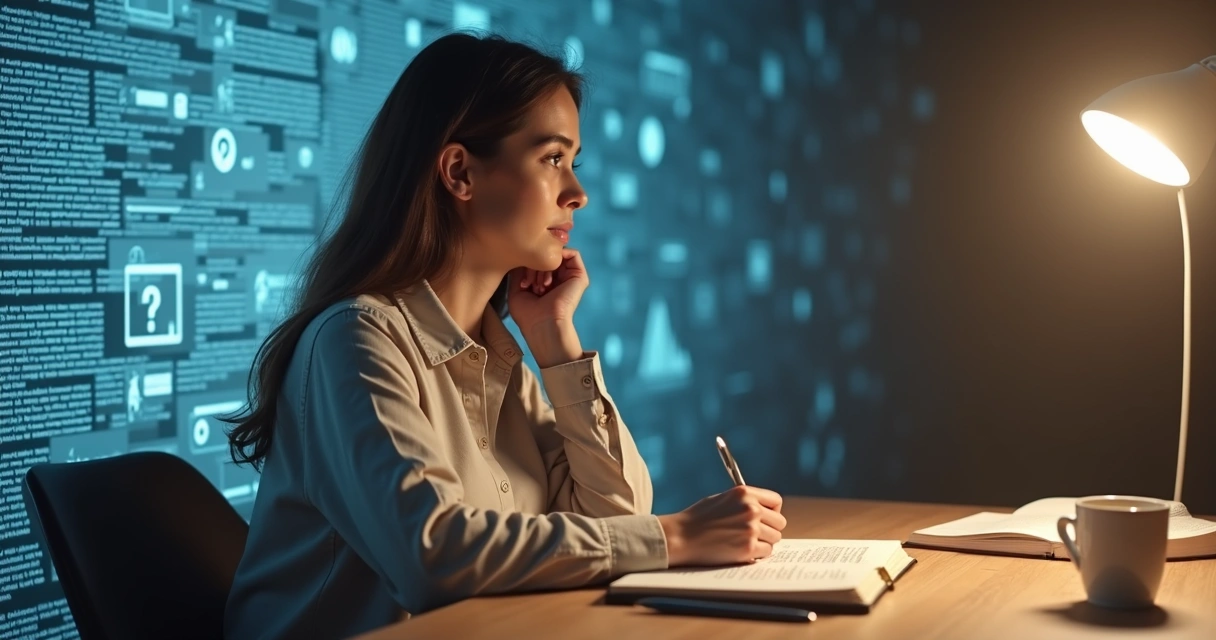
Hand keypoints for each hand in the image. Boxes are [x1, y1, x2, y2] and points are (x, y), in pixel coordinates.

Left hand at [507, 248, 588, 332]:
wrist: (543, 324)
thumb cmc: (528, 315)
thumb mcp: (516, 289)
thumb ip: (520, 270)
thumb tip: (523, 253)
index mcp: (546, 283)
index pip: (537, 260)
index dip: (527, 264)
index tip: (523, 283)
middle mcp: (559, 279)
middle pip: (546, 256)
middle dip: (534, 265)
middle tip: (530, 284)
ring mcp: (570, 277)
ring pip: (556, 255)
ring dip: (544, 263)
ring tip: (539, 284)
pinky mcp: (579, 276)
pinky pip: (571, 253)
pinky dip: (558, 256)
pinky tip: (549, 272)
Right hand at [656, 485, 786, 566]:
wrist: (681, 536)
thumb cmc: (698, 518)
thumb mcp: (722, 499)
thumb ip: (744, 502)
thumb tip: (764, 511)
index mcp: (745, 493)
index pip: (776, 501)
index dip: (772, 511)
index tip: (766, 518)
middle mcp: (751, 509)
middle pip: (779, 522)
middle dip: (769, 529)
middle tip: (755, 534)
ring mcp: (751, 529)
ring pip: (775, 538)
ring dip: (763, 542)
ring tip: (745, 542)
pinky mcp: (747, 548)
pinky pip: (766, 552)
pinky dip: (757, 554)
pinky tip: (742, 551)